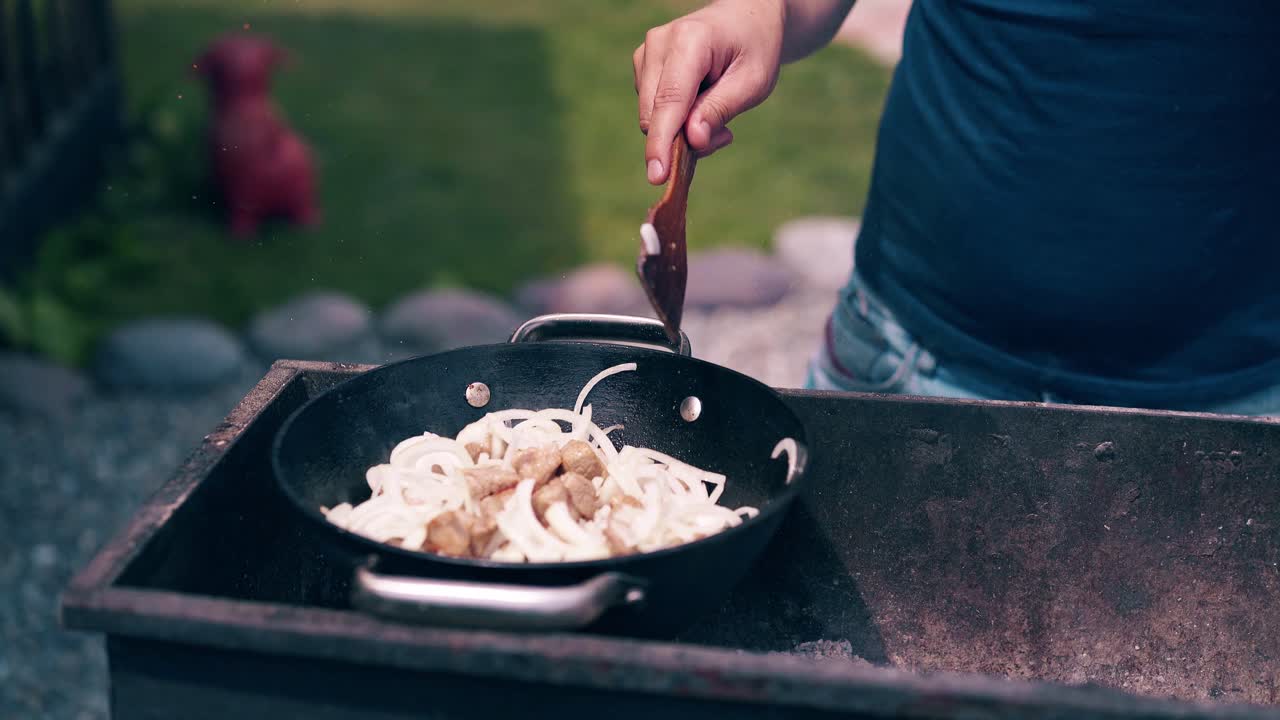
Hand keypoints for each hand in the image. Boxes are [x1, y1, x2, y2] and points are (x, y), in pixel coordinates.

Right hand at [633, 0, 785, 183]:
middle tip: (724, 136)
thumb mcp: (754, 81)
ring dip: (681, 131)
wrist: (745, 18)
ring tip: (717, 115)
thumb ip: (721, 110)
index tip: (657, 176)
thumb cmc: (755, 48)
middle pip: (655, 114)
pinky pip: (652, 110)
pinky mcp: (643, 65)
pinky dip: (674, 120)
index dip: (663, 142)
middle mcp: (659, 44)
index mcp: (690, 41)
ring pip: (651, 116)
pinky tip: (700, 107)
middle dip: (683, 139)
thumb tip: (692, 140)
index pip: (669, 100)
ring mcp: (646, 53)